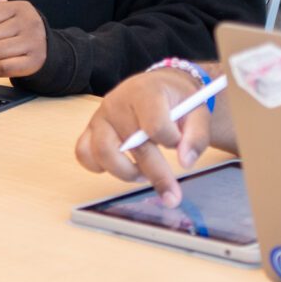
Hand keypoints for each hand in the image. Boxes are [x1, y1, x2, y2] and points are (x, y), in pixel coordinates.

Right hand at [74, 64, 218, 203]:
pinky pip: (84, 154)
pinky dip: (99, 167)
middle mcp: (117, 102)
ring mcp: (100, 116)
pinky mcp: (90, 129)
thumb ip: (196, 136)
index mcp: (145, 92)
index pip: (155, 125)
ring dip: (126, 172)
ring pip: (103, 153)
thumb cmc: (176, 100)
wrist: (159, 87)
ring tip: (143, 174)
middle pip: (132, 145)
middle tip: (172, 194)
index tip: (179, 145)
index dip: (170, 142)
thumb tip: (185, 162)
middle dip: (156, 174)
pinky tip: (121, 166)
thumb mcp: (197, 112)